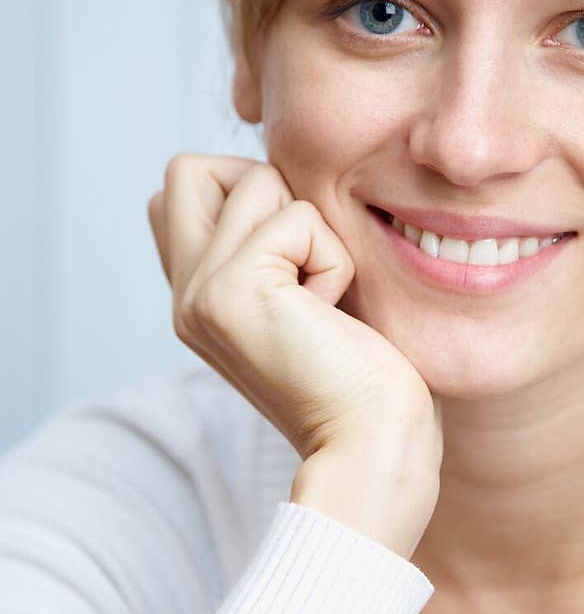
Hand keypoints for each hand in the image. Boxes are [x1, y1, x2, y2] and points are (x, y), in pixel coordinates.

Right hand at [147, 155, 442, 477]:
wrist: (372, 444)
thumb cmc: (364, 376)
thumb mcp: (305, 299)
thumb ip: (271, 248)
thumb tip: (272, 180)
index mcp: (195, 297)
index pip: (182, 191)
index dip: (246, 197)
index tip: (294, 260)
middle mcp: (183, 295)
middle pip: (192, 168)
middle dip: (266, 191)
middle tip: (303, 264)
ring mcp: (198, 292)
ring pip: (255, 179)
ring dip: (313, 230)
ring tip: (321, 300)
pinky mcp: (229, 290)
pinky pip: (298, 216)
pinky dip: (333, 258)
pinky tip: (330, 314)